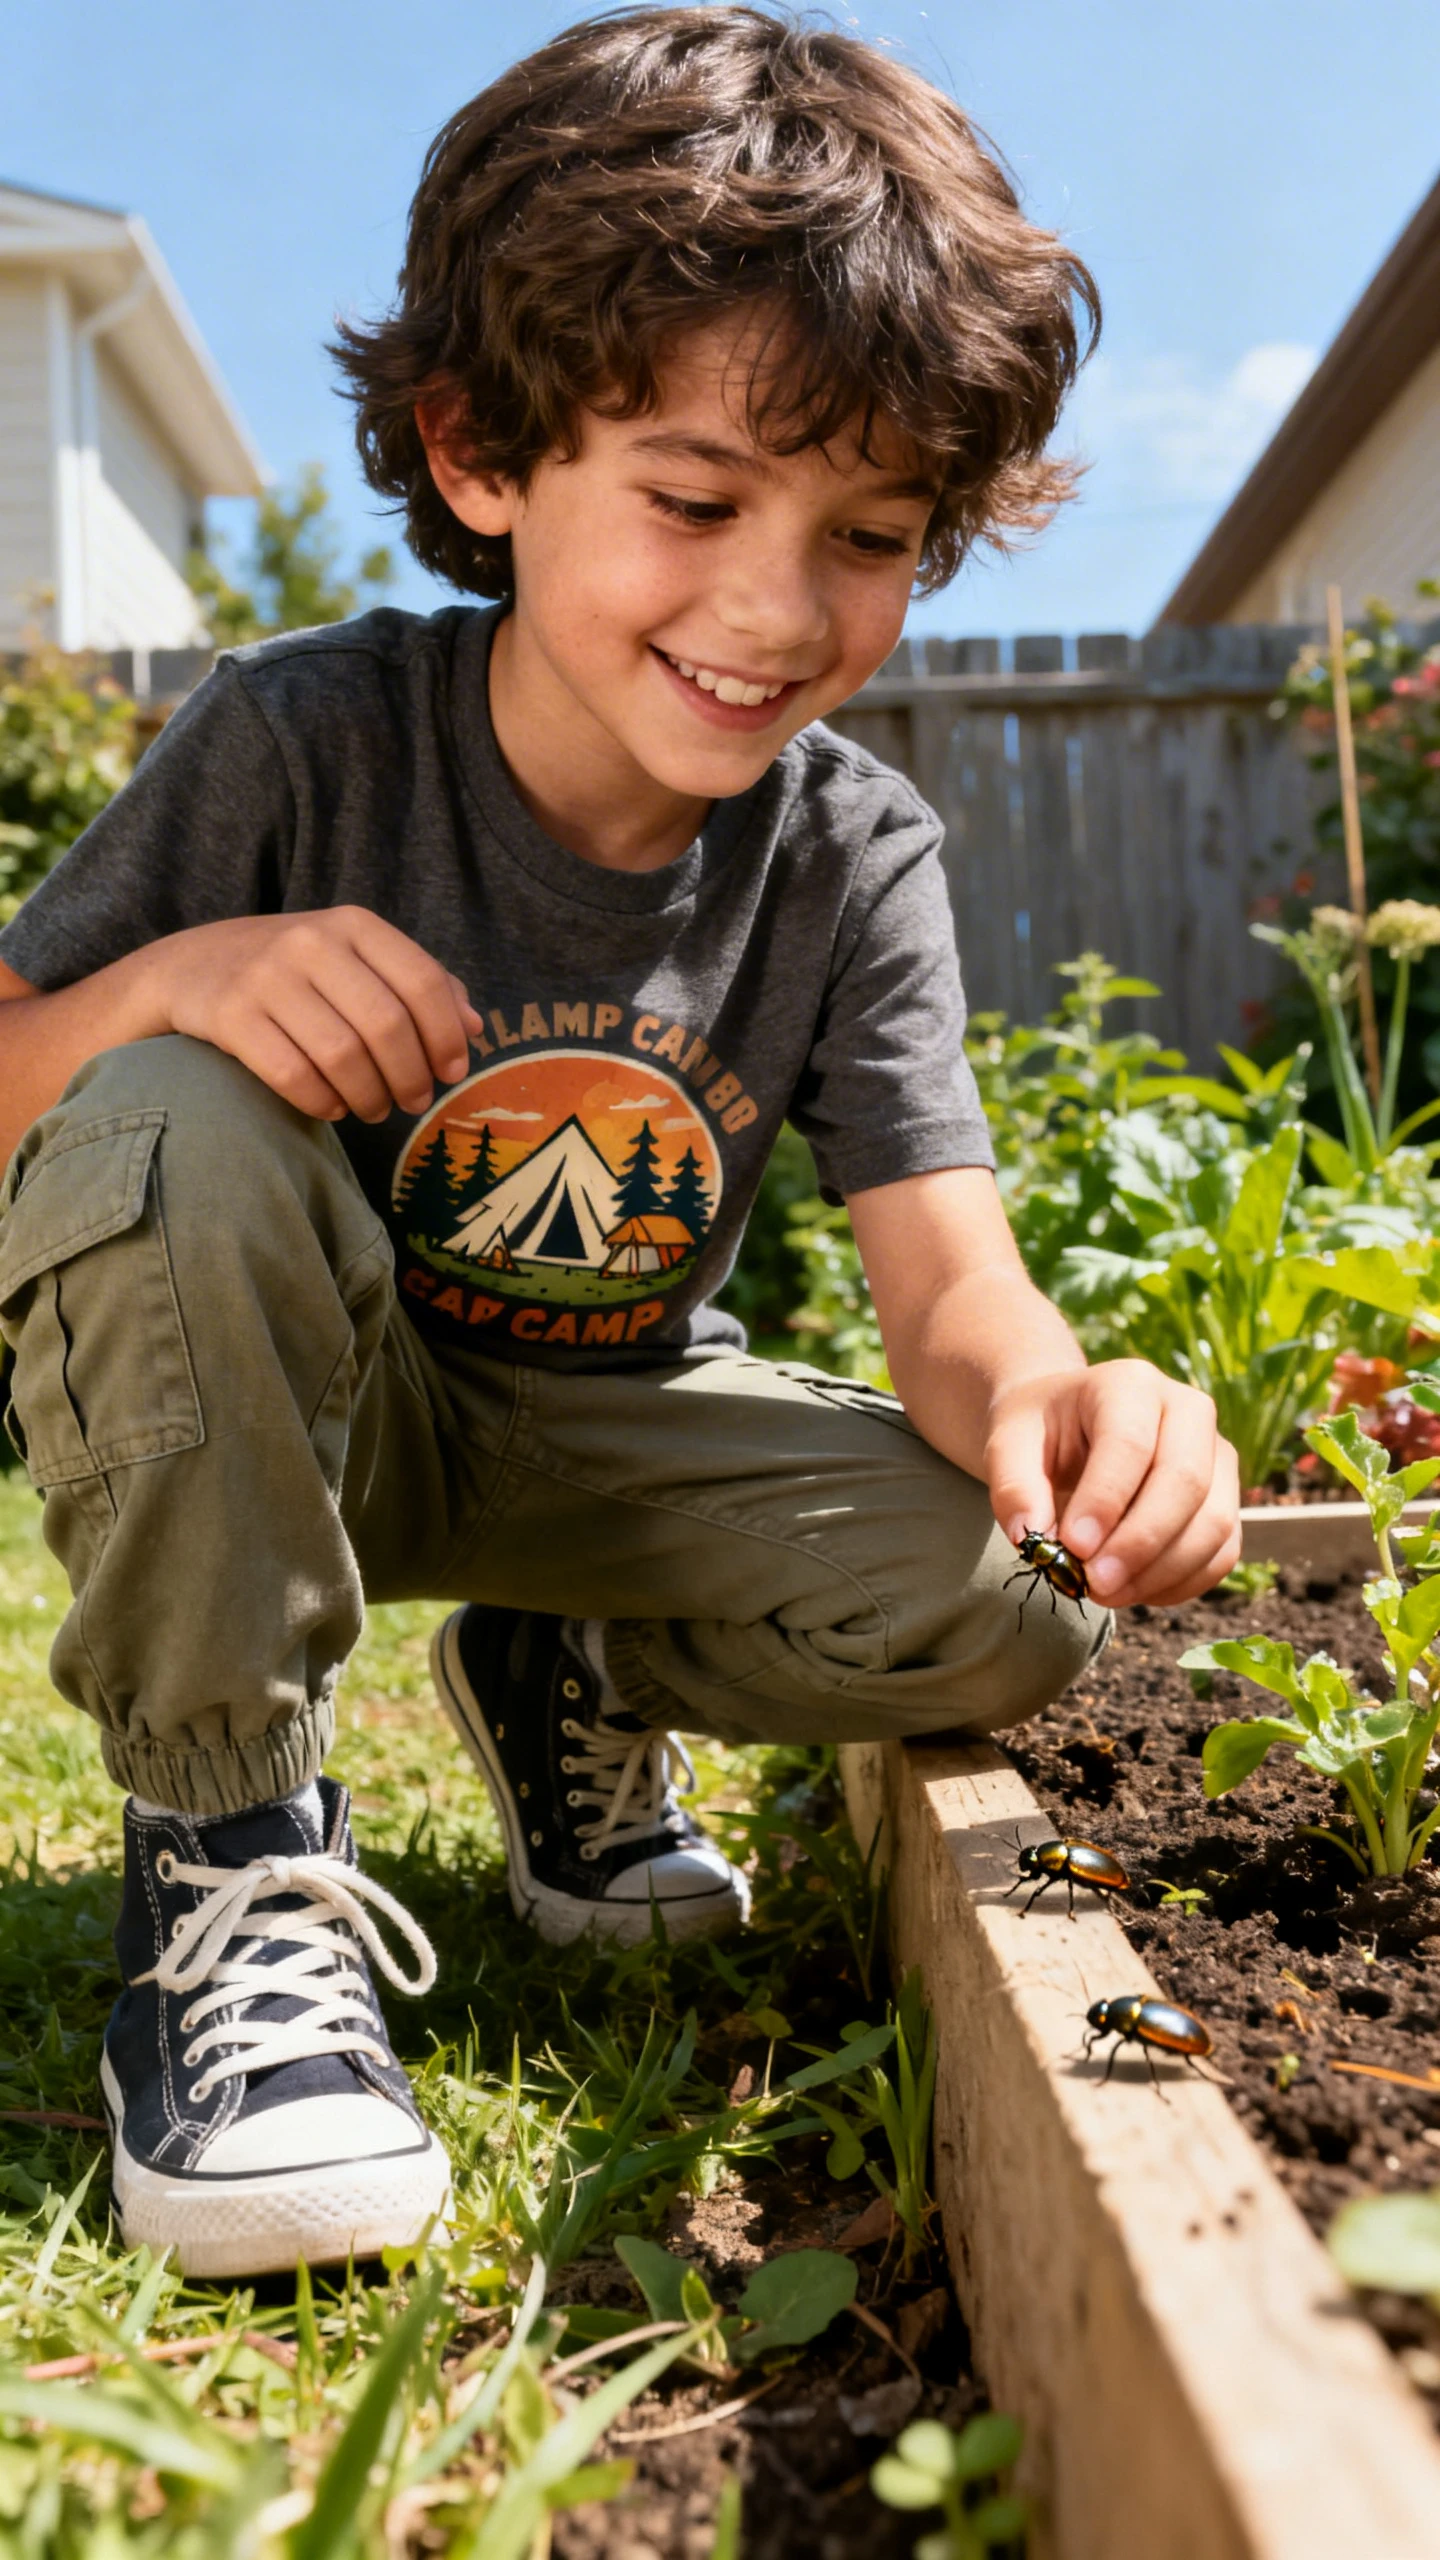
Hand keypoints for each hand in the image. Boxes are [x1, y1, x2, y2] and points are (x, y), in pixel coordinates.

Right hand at [154, 909, 486, 1122]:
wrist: (186, 968)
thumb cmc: (290, 973)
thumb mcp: (354, 961)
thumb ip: (416, 985)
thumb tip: (475, 1027)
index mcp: (353, 924)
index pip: (423, 982)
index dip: (447, 1036)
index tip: (452, 1073)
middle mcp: (310, 941)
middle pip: (387, 1026)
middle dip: (410, 1077)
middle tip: (412, 1102)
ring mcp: (266, 976)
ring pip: (342, 1056)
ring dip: (369, 1096)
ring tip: (373, 1108)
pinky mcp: (229, 1014)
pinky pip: (292, 1075)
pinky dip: (322, 1103)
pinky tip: (330, 1109)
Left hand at [984, 1359, 1240, 1606]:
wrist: (1069, 1429)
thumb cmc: (1040, 1433)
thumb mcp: (1007, 1445)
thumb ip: (1013, 1487)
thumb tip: (1032, 1537)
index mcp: (1131, 1385)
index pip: (1130, 1443)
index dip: (1106, 1501)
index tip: (1073, 1548)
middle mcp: (1188, 1411)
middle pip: (1186, 1481)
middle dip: (1140, 1544)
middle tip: (1092, 1584)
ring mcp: (1217, 1456)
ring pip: (1214, 1522)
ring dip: (1161, 1571)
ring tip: (1104, 1592)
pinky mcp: (1227, 1499)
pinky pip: (1222, 1552)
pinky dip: (1182, 1583)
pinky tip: (1134, 1592)